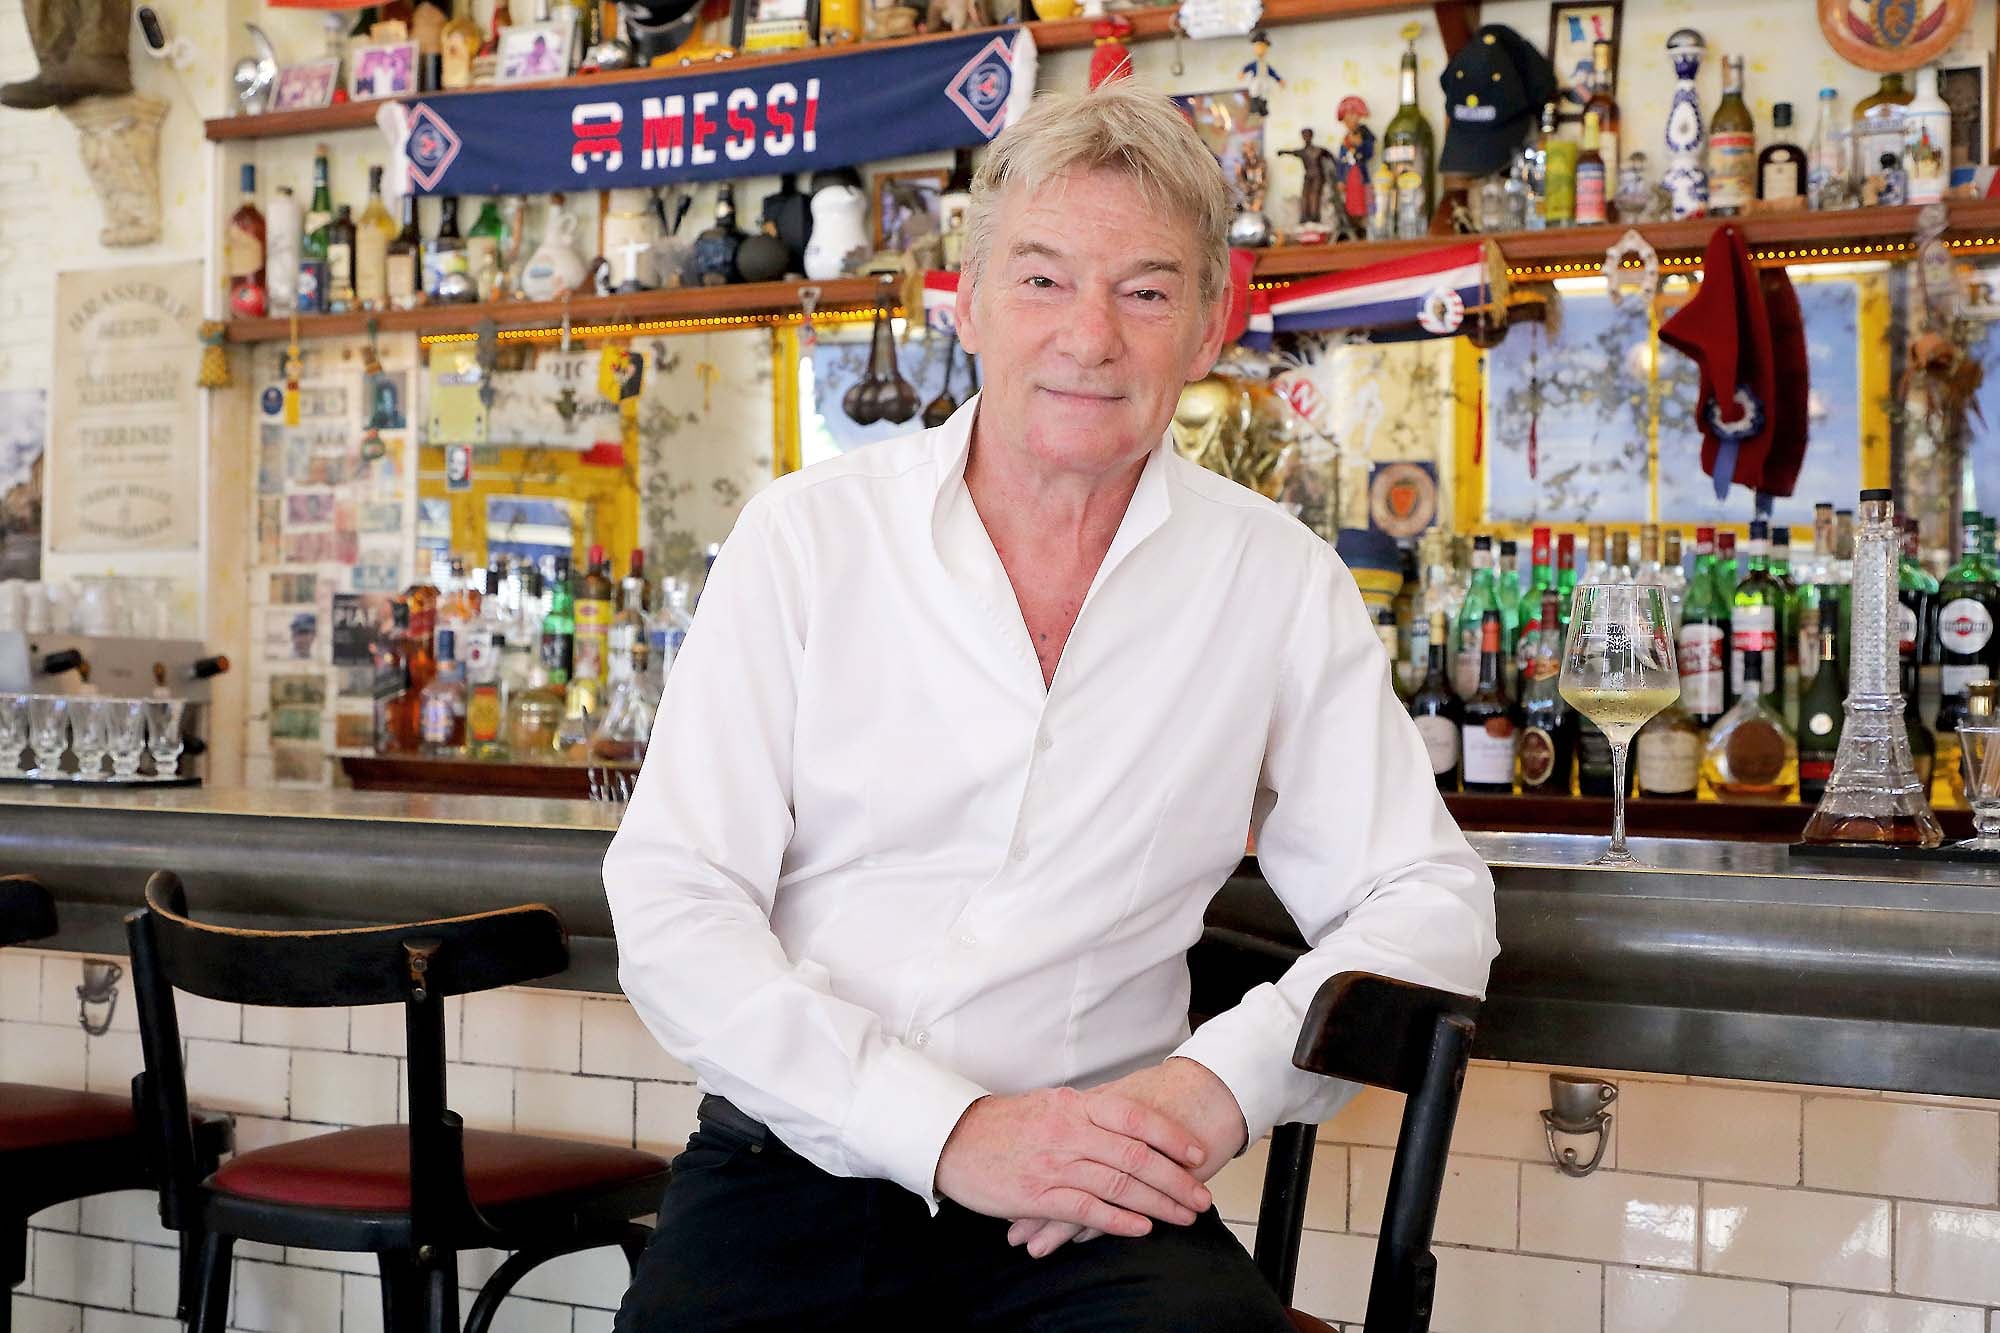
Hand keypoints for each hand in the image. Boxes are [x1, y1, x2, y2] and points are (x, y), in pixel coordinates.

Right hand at [1009, 1057, 1245, 1258]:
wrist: (955, 1138)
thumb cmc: (1005, 1123)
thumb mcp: (1051, 1104)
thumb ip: (1088, 1112)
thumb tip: (1128, 1121)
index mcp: (1076, 1106)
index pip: (1136, 1117)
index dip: (1171, 1136)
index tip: (1197, 1153)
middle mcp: (1070, 1132)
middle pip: (1136, 1156)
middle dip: (1176, 1179)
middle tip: (1201, 1196)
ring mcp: (1055, 1165)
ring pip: (1118, 1184)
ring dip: (1157, 1203)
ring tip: (1183, 1216)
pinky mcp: (1037, 1196)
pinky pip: (1087, 1210)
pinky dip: (1118, 1221)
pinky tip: (1142, 1229)